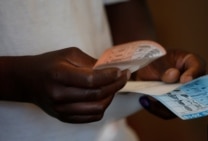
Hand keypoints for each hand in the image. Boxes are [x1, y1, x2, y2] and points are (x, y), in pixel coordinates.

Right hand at [8, 47, 128, 122]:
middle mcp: (59, 95)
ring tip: (113, 87)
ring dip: (110, 97)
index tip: (121, 71)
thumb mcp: (68, 54)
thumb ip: (90, 62)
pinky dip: (102, 107)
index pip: (92, 80)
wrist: (27, 80)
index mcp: (59, 75)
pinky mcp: (64, 117)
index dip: (111, 76)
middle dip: (116, 85)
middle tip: (123, 77)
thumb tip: (111, 70)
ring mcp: (61, 109)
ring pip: (97, 109)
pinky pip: (91, 117)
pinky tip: (103, 97)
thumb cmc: (49, 64)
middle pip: (97, 95)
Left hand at [135, 49, 205, 118]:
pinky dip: (158, 108)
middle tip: (167, 94)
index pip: (198, 67)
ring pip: (181, 104)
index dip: (193, 74)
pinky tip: (146, 101)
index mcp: (190, 62)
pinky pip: (169, 112)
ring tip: (151, 97)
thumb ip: (164, 68)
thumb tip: (174, 75)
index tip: (184, 80)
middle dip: (180, 94)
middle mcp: (191, 80)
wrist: (142, 71)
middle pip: (193, 90)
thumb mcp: (156, 61)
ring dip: (166, 103)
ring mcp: (183, 94)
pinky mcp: (174, 105)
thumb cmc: (153, 61)